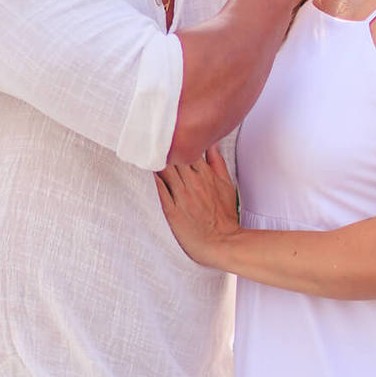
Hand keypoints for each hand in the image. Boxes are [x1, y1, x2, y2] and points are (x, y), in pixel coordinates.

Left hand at [156, 147, 240, 267]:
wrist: (221, 242)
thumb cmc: (223, 216)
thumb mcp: (226, 184)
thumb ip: (217, 162)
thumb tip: (212, 144)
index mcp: (206, 175)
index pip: (189, 148)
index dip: (179, 139)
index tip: (172, 134)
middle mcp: (193, 183)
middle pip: (174, 156)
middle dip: (166, 147)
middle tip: (156, 140)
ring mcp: (181, 196)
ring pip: (165, 170)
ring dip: (157, 161)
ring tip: (149, 153)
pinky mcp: (171, 210)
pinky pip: (160, 190)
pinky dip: (154, 179)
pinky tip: (149, 172)